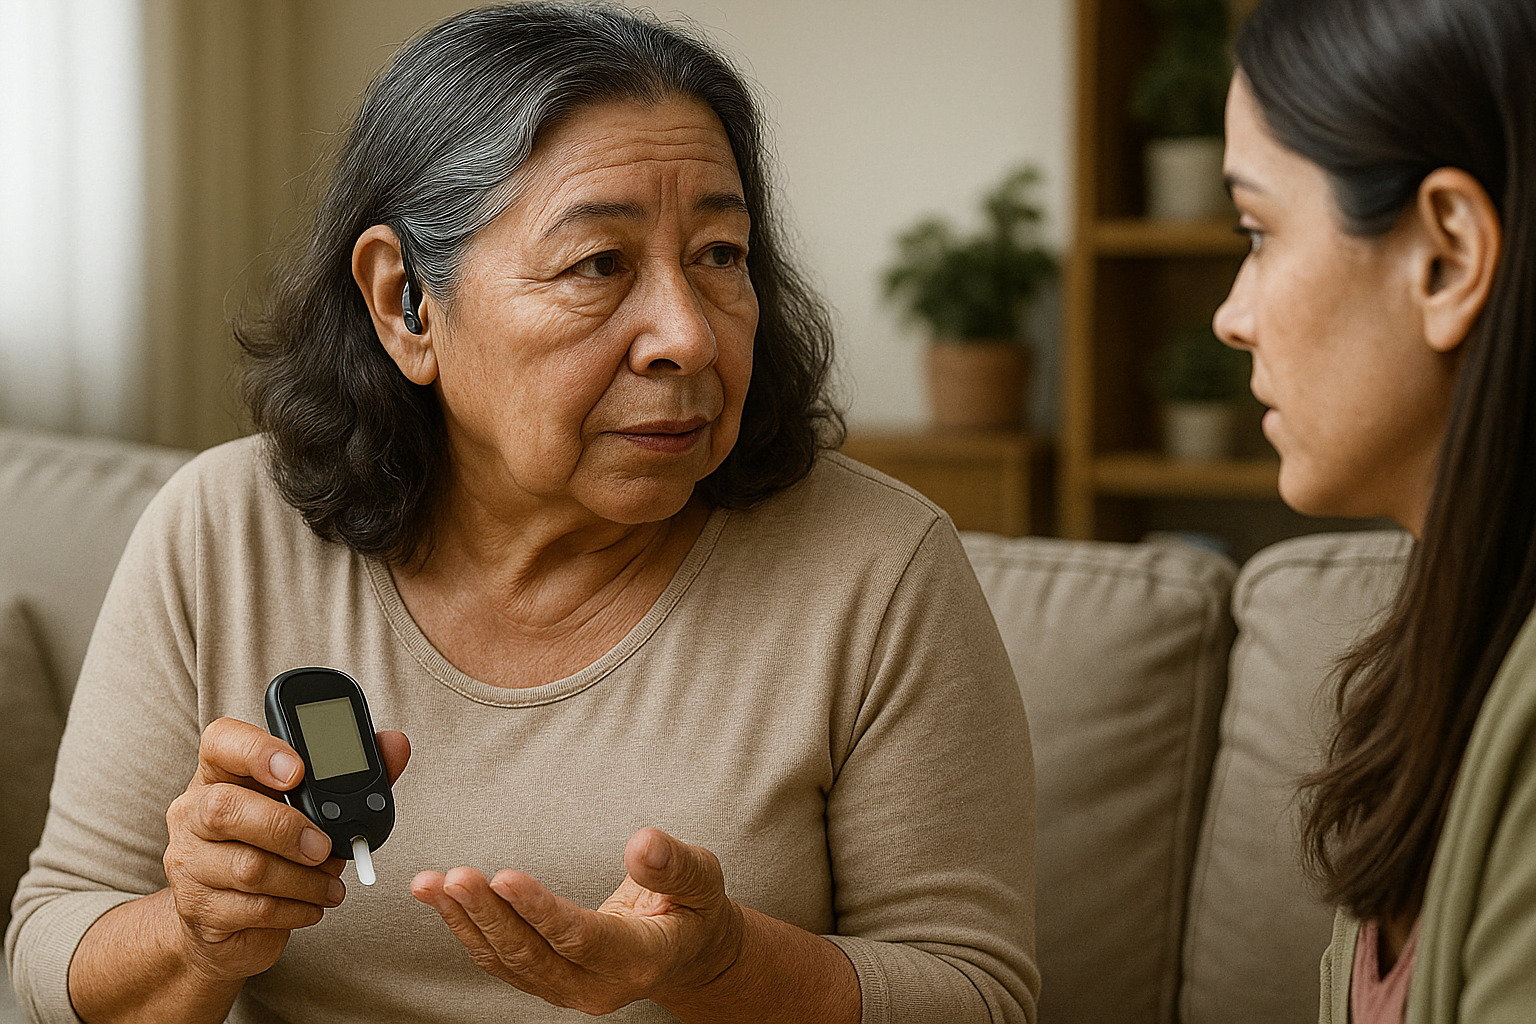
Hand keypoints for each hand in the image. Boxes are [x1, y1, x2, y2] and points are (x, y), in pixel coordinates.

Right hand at [162, 717, 410, 983]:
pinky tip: (312, 905)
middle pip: (224, 809)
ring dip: (305, 879)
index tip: (298, 770)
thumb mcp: (309, 806)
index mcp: (221, 774)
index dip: (257, 750)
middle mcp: (192, 813)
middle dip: (287, 828)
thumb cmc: (274, 848)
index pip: (221, 741)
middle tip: (325, 846)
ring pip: (247, 868)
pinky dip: (297, 909)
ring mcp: (189, 864)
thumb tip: (395, 744)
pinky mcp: (199, 911)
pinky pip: (254, 909)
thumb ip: (350, 773)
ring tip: (331, 883)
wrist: (228, 923)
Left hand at [411, 827, 744, 1014]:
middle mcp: (598, 985)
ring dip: (466, 922)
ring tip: (433, 883)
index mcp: (640, 959)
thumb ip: (676, 864)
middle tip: (455, 877)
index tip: (505, 877)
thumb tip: (644, 841)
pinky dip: (466, 928)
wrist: (688, 953)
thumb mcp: (703, 880)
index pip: (580, 938)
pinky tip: (441, 897)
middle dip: (488, 915)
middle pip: (532, 955)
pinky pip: (500, 959)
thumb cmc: (694, 909)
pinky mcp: (547, 981)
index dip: (540, 910)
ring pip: (508, 961)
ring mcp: (568, 989)